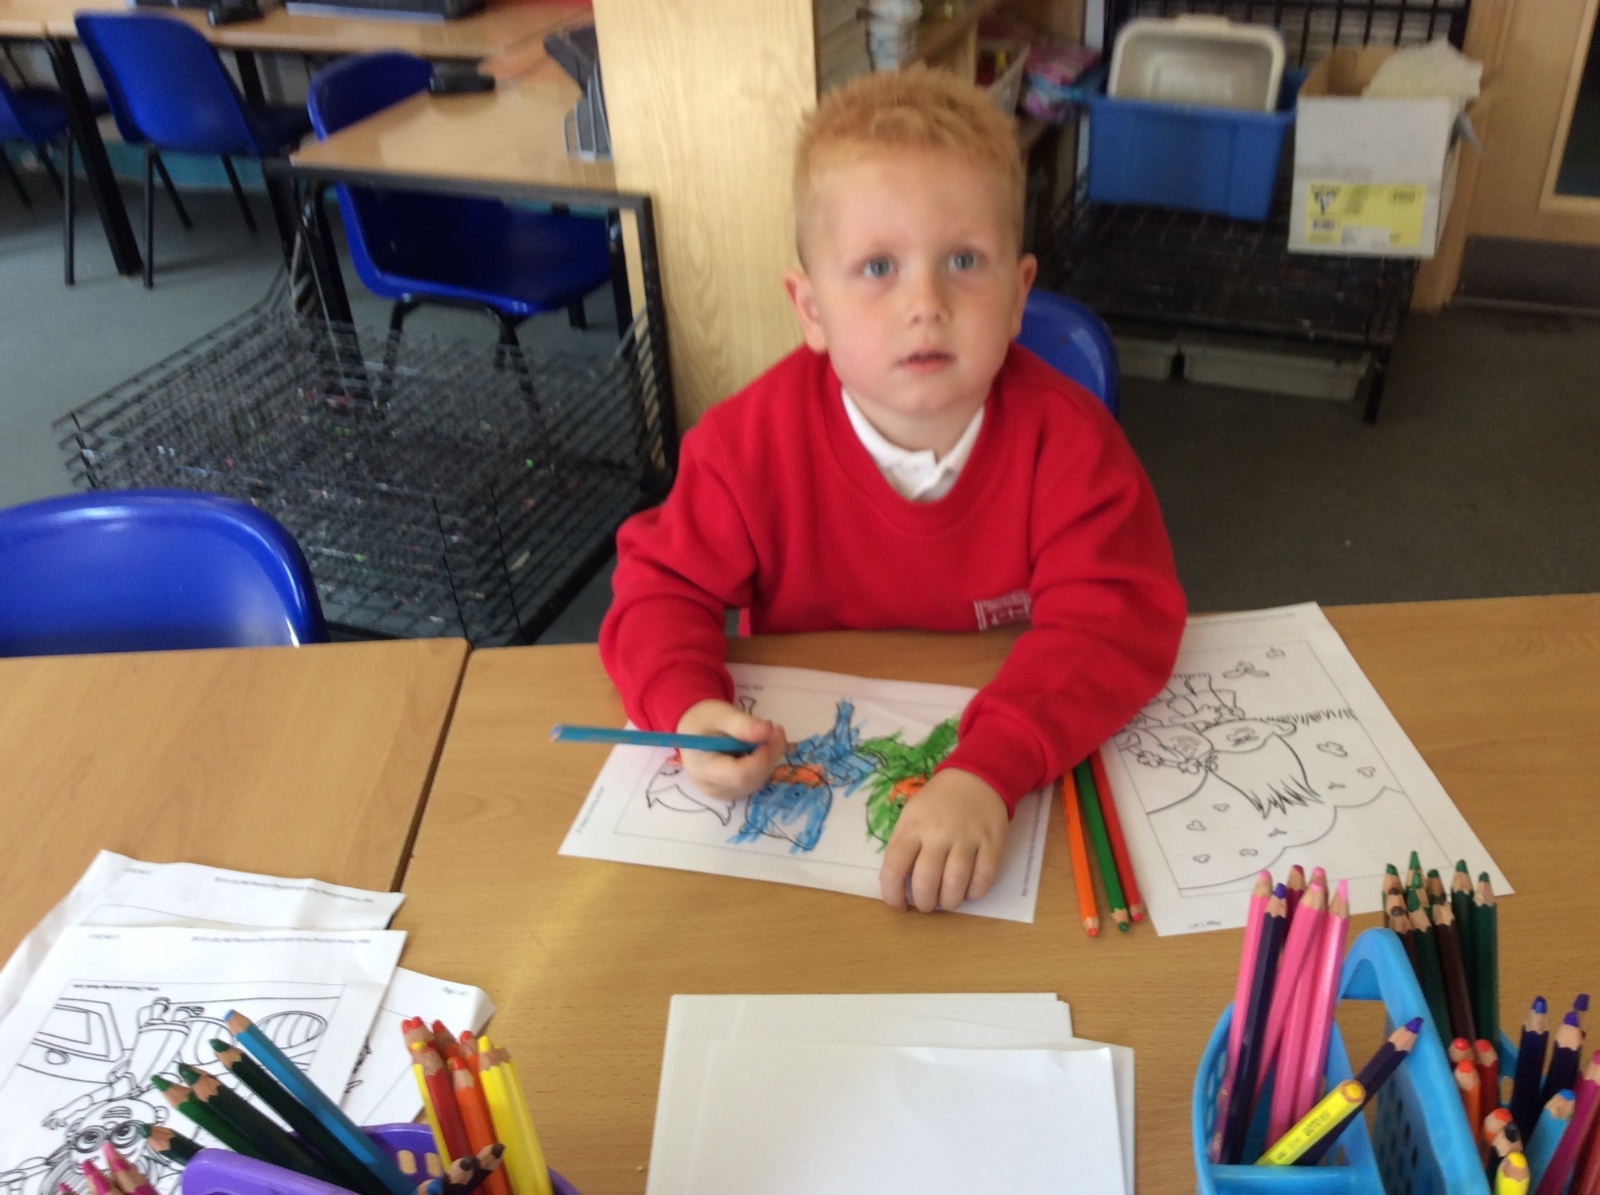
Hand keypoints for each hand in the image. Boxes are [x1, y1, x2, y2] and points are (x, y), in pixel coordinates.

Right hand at [676, 699, 787, 800]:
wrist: (694, 731)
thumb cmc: (704, 720)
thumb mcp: (721, 714)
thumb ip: (743, 724)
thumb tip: (768, 730)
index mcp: (702, 768)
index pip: (739, 775)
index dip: (761, 758)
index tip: (771, 733)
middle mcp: (711, 787)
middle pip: (751, 780)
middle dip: (769, 755)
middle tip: (776, 729)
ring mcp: (723, 793)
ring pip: (757, 781)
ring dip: (769, 758)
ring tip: (768, 734)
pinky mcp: (732, 791)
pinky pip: (755, 781)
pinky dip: (764, 764)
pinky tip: (762, 747)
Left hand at [879, 768, 1007, 912]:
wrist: (976, 777)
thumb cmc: (937, 802)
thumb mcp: (911, 814)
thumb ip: (902, 845)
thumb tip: (897, 885)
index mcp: (913, 826)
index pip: (894, 868)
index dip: (892, 895)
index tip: (898, 905)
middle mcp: (938, 833)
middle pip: (926, 881)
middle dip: (924, 903)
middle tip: (926, 905)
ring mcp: (967, 838)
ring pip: (955, 884)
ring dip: (949, 902)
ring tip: (947, 901)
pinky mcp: (992, 843)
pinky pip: (983, 879)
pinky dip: (975, 893)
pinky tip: (969, 890)